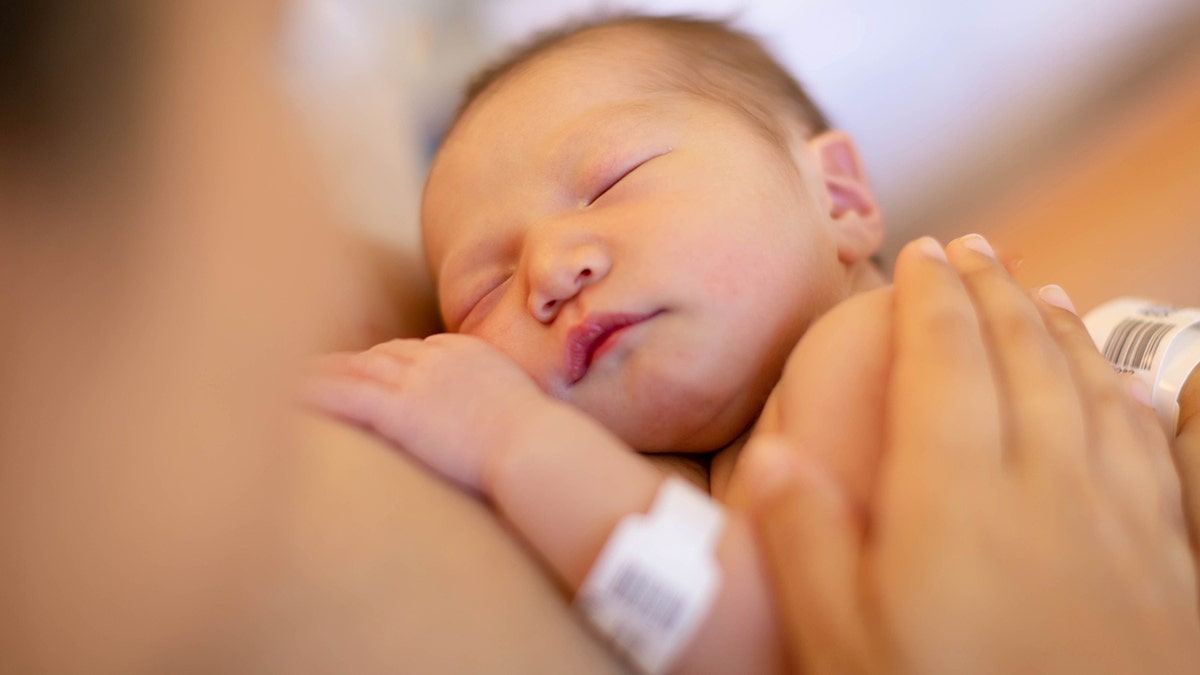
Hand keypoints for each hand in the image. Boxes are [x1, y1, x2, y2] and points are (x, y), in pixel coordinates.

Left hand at [303, 334, 555, 490]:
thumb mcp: (524, 410)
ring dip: (321, 371)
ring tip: (288, 376)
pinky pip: (345, 394)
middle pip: (382, 353)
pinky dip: (314, 392)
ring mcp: (416, 381)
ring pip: (356, 367)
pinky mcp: (400, 409)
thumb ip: (502, 409)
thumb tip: (506, 428)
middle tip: (318, 368)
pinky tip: (287, 395)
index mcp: (467, 353)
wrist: (537, 447)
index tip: (370, 370)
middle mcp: (437, 358)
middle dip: (351, 361)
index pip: (417, 350)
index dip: (388, 360)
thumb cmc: (541, 443)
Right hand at [746, 235, 1199, 673]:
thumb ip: (805, 546)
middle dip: (994, 289)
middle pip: (1022, 354)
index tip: (920, 252)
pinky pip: (1148, 446)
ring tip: (1040, 287)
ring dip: (1060, 326)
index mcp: (956, 494)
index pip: (945, 358)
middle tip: (973, 246)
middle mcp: (1043, 484)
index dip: (930, 296)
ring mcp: (1114, 519)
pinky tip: (1125, 382)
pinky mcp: (1164, 560)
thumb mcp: (844, 647)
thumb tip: (772, 457)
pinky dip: (1127, 396)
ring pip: (1089, 388)